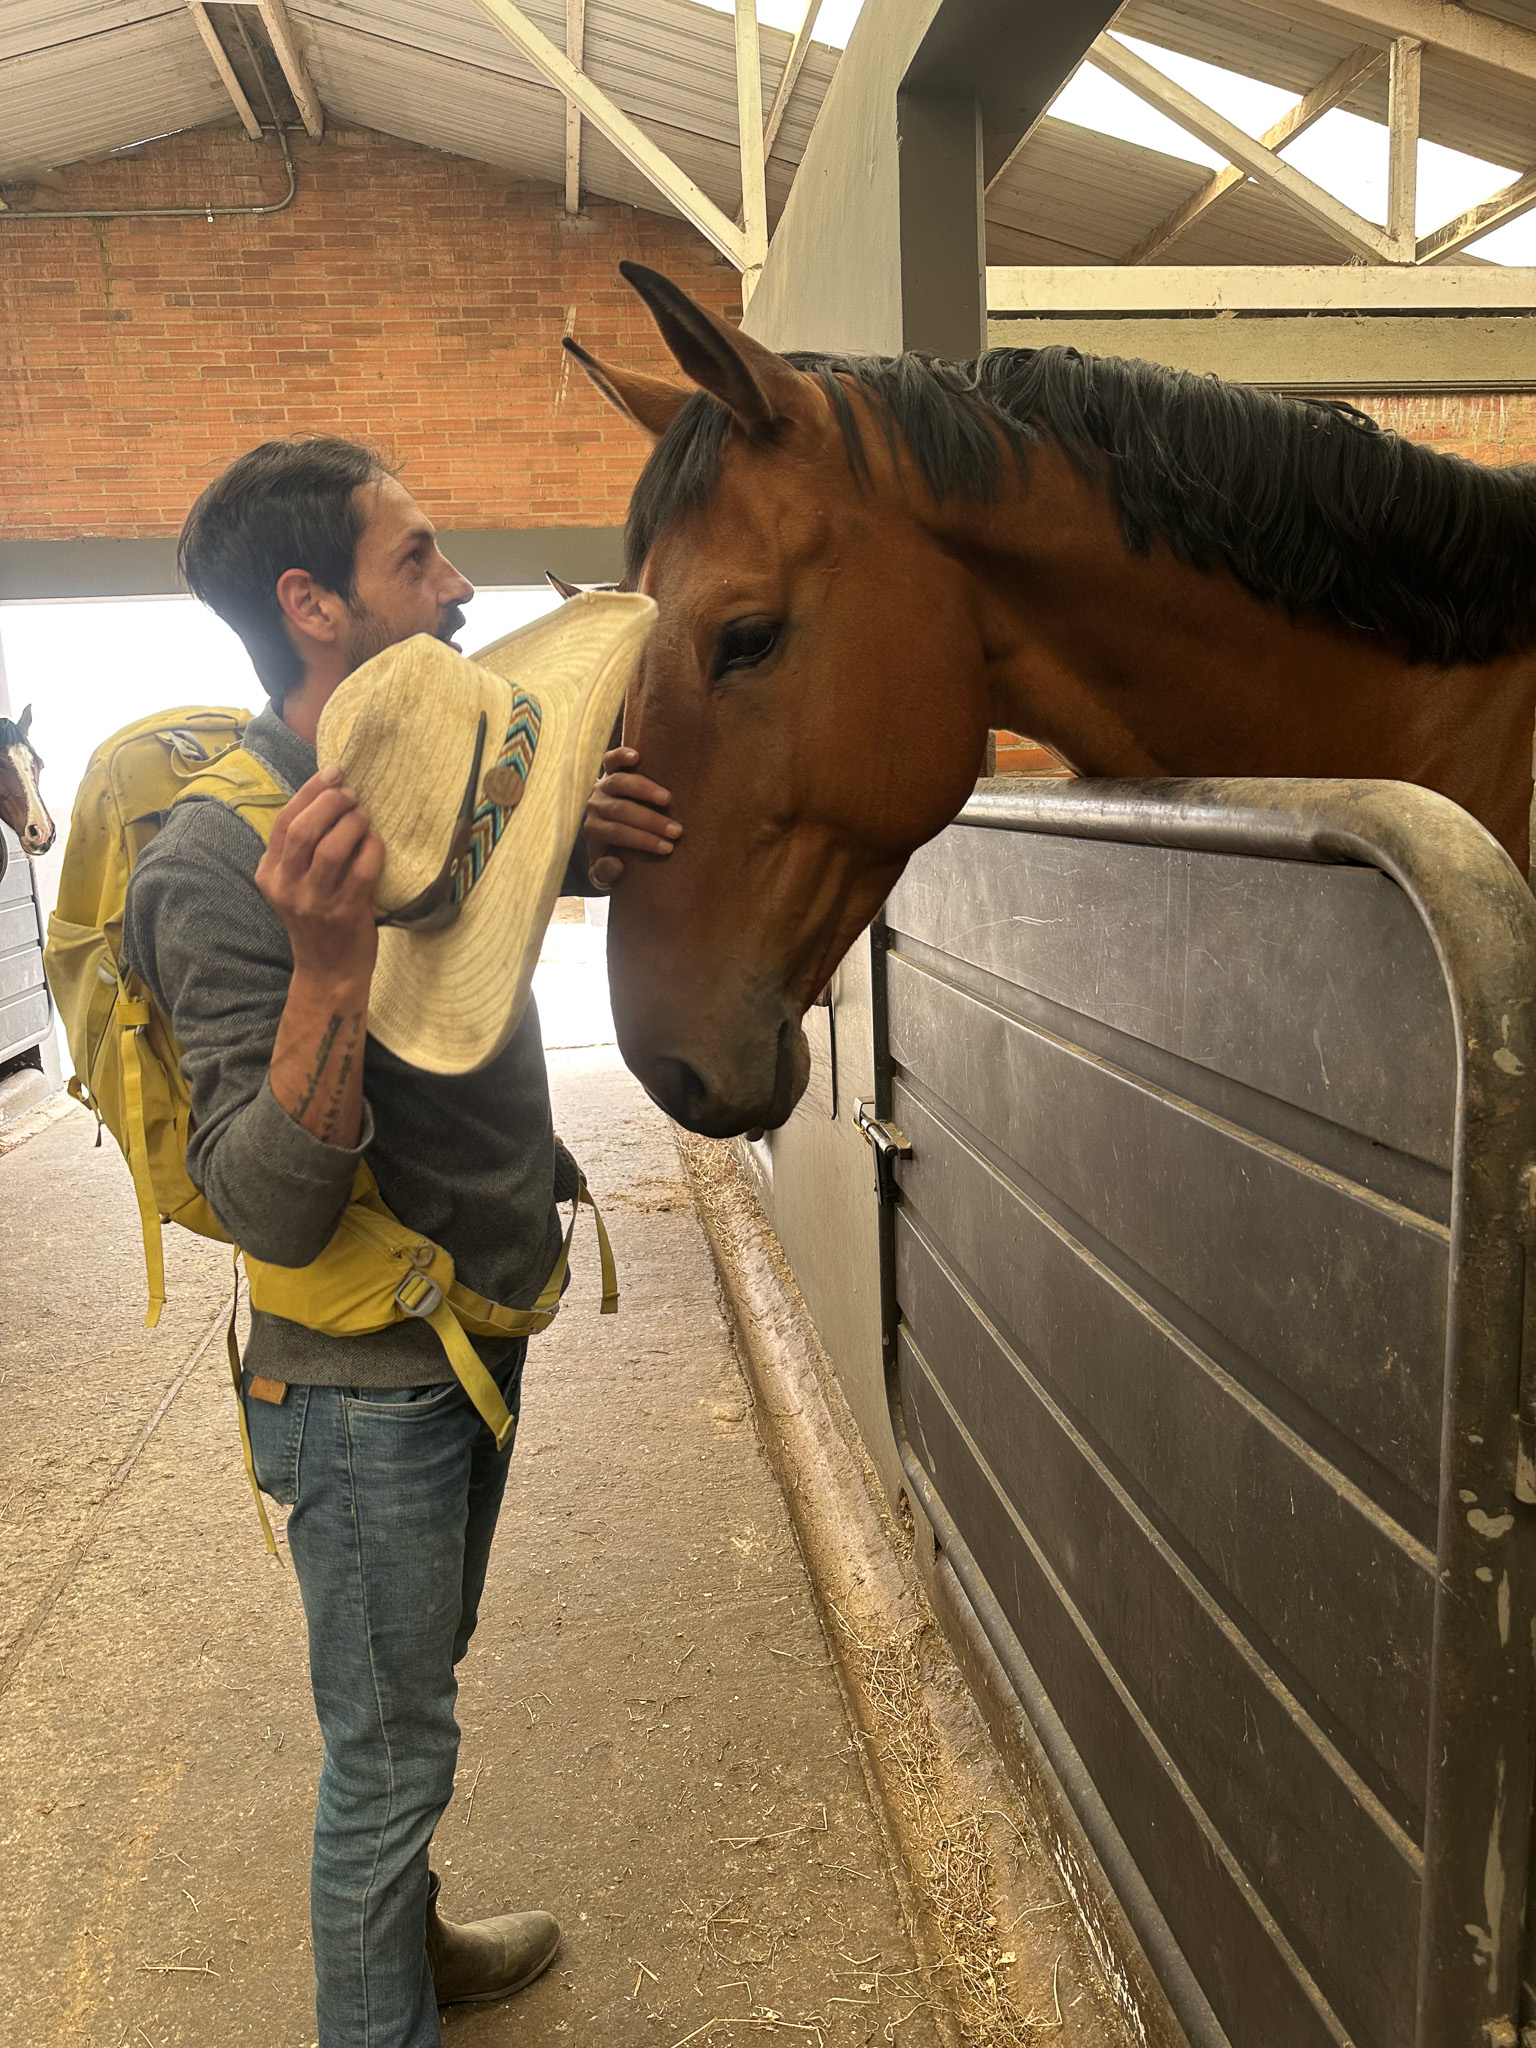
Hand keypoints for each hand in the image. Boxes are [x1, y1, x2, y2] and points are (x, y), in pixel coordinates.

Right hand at [256, 766, 384, 985]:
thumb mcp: (295, 883)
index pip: (284, 821)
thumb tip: (329, 793)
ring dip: (352, 823)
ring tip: (363, 815)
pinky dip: (372, 849)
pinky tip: (376, 841)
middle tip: (352, 795)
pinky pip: (361, 871)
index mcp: (269, 873)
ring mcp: (314, 902)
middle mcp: (286, 886)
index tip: (333, 774)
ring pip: (331, 848)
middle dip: (331, 803)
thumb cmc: (316, 919)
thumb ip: (301, 848)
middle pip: (303, 830)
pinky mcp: (344, 913)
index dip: (310, 792)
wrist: (328, 972)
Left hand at [583, 746, 680, 890]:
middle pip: (621, 811)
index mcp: (594, 831)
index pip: (618, 834)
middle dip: (650, 821)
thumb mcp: (603, 874)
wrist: (603, 833)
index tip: (667, 848)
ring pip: (619, 783)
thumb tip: (615, 865)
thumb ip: (603, 875)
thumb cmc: (612, 854)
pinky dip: (620, 756)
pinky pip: (610, 760)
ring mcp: (601, 786)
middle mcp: (595, 806)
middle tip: (676, 831)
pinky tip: (637, 755)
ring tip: (667, 799)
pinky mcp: (608, 770)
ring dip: (643, 790)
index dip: (643, 840)